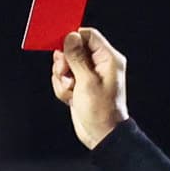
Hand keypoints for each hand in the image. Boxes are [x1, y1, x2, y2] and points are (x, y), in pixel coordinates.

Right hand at [50, 27, 127, 148]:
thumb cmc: (101, 111)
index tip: (61, 48)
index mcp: (108, 59)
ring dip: (62, 78)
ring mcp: (89, 75)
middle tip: (65, 74)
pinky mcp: (80, 86)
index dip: (73, 39)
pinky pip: (64, 79)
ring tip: (71, 90)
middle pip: (74, 49)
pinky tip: (70, 98)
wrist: (101, 135)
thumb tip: (70, 37)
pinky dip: (62, 88)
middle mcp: (99, 64)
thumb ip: (77, 57)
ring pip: (66, 65)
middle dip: (64, 63)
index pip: (88, 35)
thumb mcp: (86, 81)